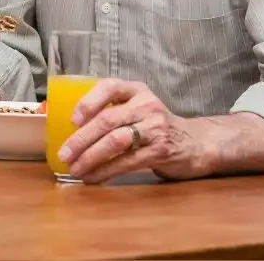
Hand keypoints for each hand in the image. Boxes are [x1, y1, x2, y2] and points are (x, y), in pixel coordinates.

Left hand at [58, 78, 208, 183]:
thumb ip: (113, 111)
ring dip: (90, 157)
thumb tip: (72, 129)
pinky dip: (105, 171)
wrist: (198, 142)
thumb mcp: (139, 108)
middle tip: (64, 153)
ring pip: (115, 141)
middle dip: (81, 138)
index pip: (110, 87)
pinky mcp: (160, 151)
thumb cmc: (157, 126)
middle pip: (108, 119)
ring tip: (75, 168)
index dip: (88, 102)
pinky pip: (127, 161)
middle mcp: (146, 105)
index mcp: (137, 90)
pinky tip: (93, 177)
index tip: (72, 119)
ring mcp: (155, 128)